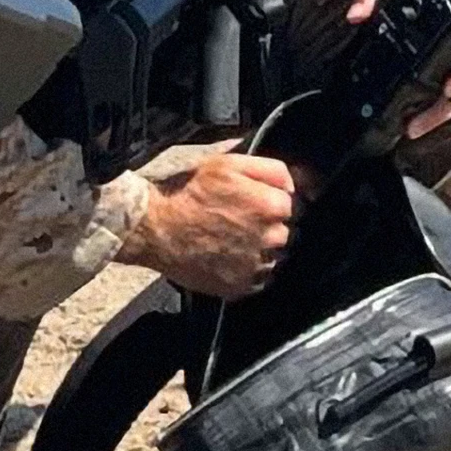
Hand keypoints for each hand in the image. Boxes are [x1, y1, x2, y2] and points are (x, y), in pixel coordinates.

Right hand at [119, 150, 295, 298]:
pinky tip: (229, 258)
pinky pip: (258, 280)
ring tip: (232, 241)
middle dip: (268, 228)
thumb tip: (293, 184)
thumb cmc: (189, 193)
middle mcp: (269, 238)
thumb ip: (270, 169)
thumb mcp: (228, 164)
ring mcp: (255, 265)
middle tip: (239, 222)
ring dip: (260, 251)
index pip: (291, 206)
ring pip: (273, 258)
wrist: (157, 229)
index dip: (271, 203)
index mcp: (270, 206)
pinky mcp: (240, 286)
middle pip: (284, 233)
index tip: (253, 203)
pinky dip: (249, 271)